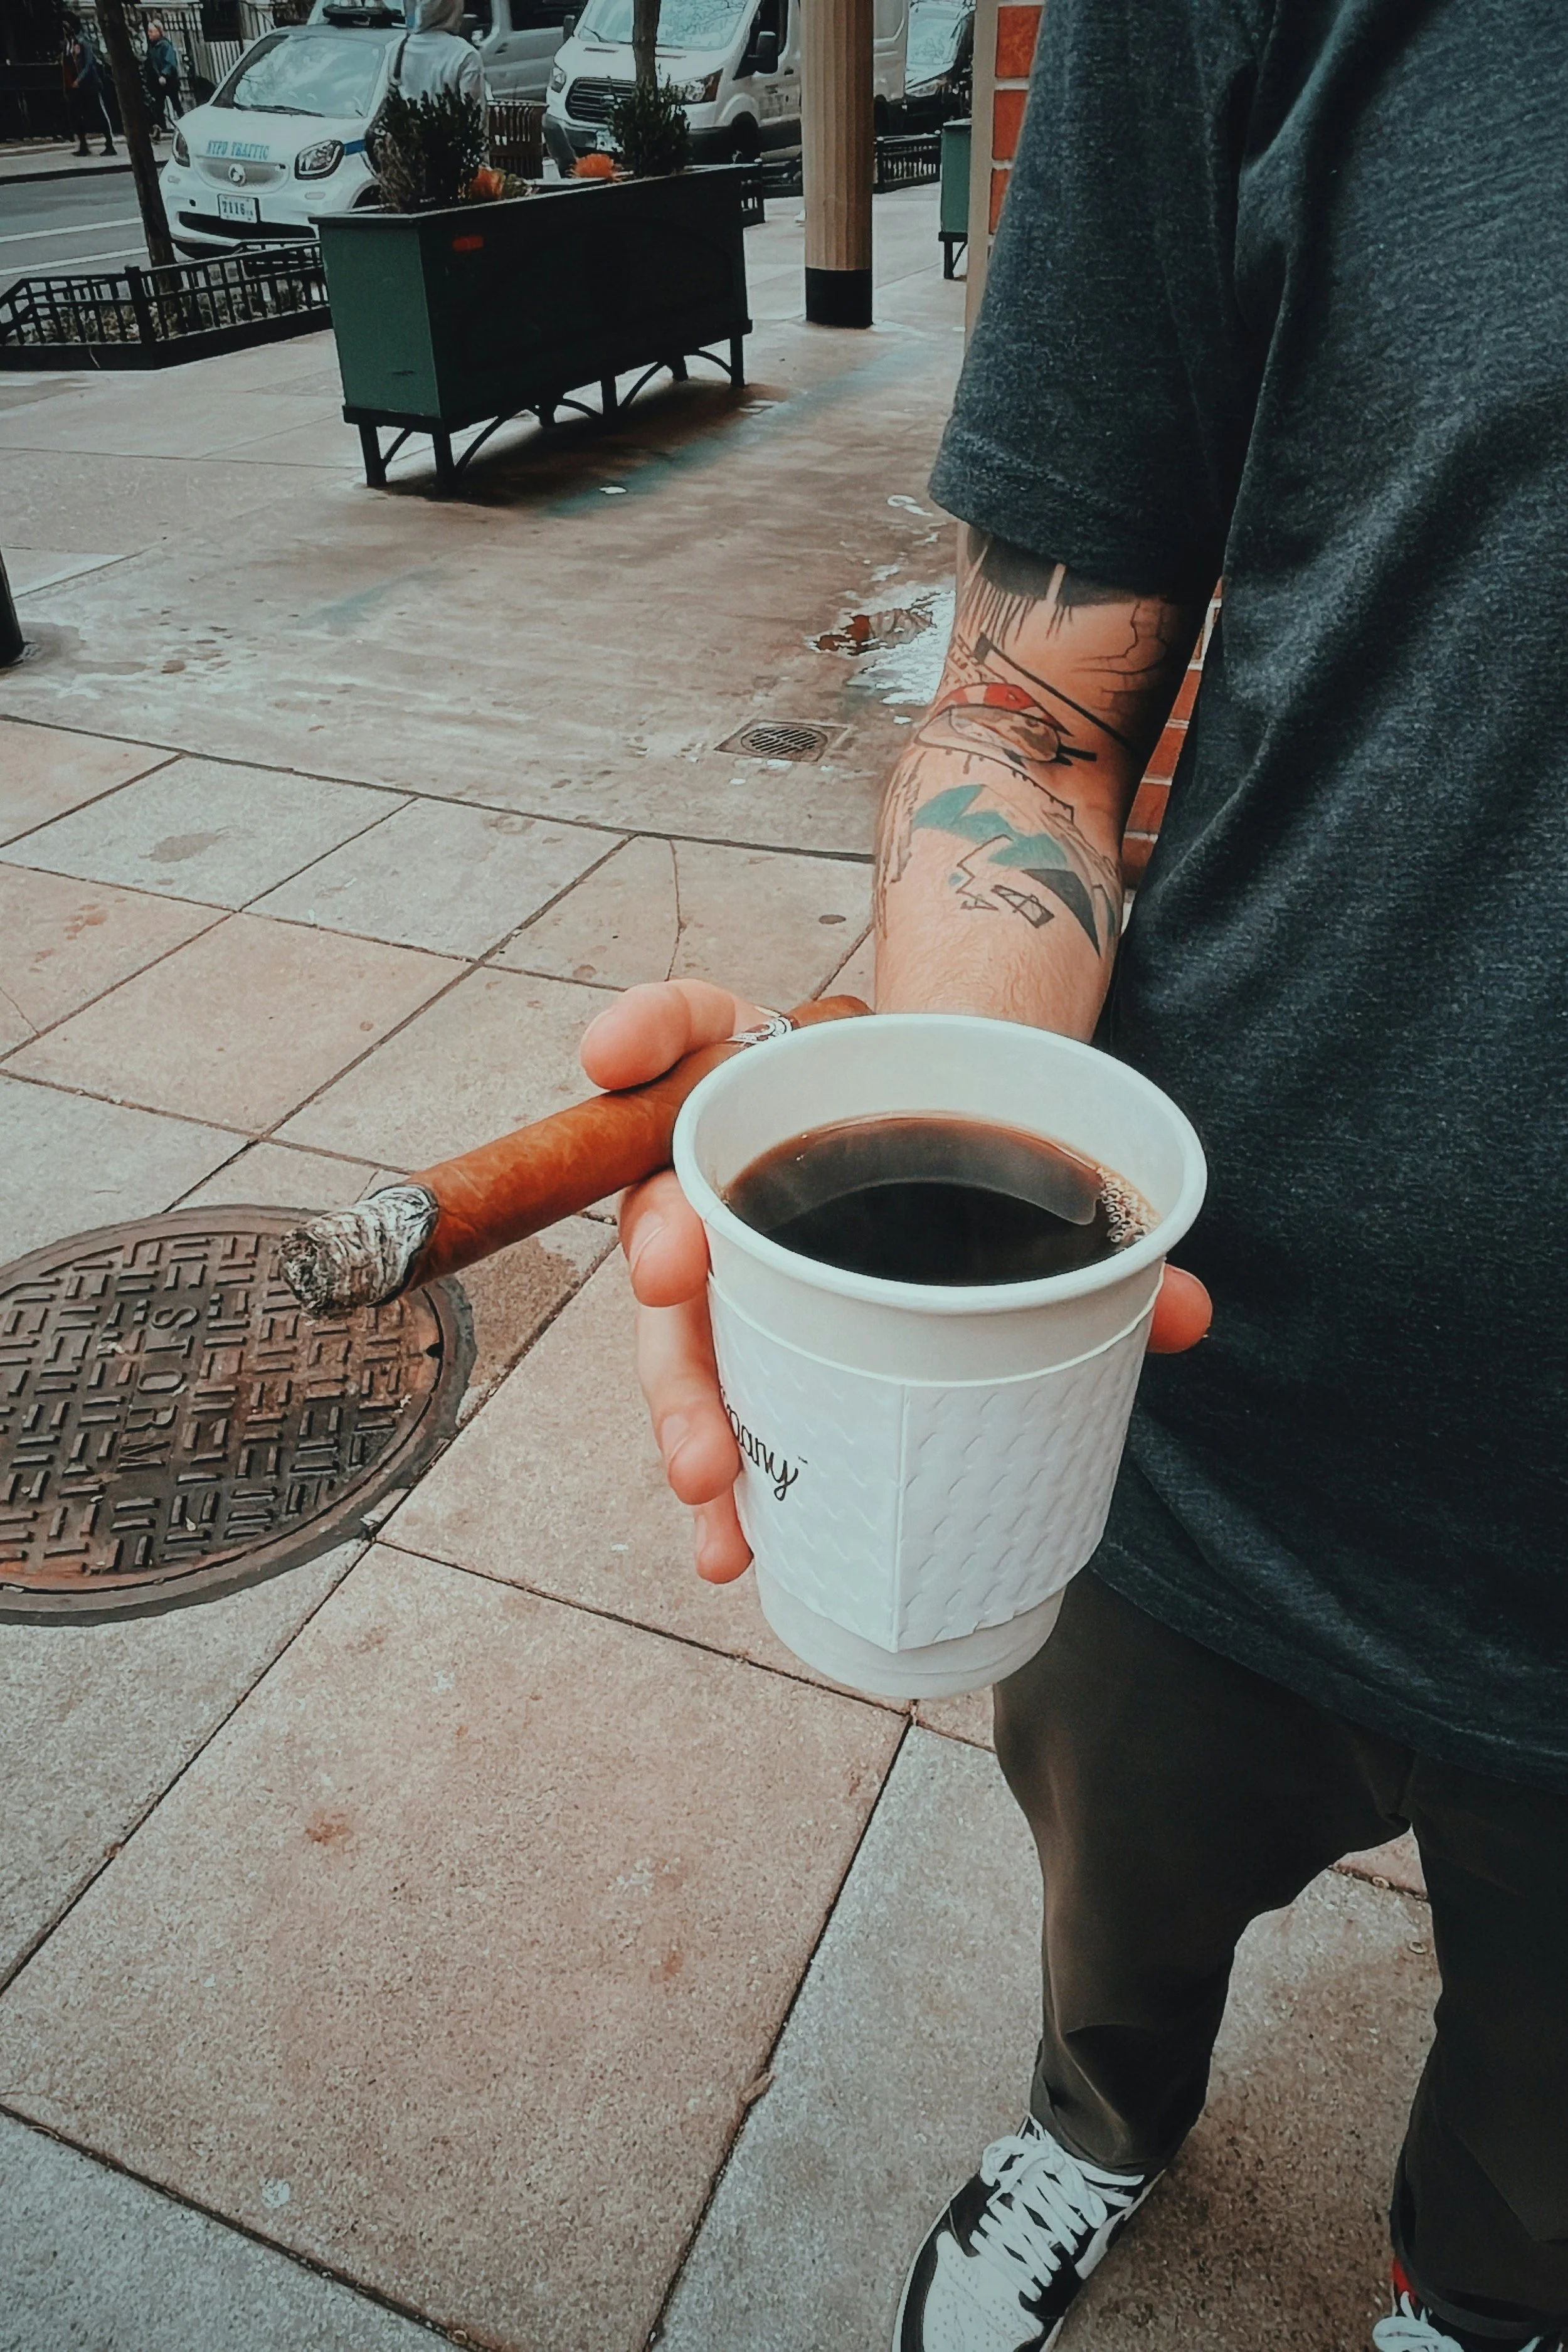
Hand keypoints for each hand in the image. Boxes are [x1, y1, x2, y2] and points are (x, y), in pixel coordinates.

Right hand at [580, 980, 1212, 1586]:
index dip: (649, 1030)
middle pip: (667, 1209)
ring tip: (709, 1489)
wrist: (967, 1150)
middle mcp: (731, 1164)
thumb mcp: (1026, 1141)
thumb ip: (1100, 1214)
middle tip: (694, 1338)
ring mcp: (728, 1253)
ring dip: (683, 1407)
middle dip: (667, 1285)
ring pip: (679, 1323)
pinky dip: (725, 1467)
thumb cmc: (969, 1132)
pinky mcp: (744, 1329)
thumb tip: (1187, 1312)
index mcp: (784, 1077)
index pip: (697, 1023)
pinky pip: (718, 1393)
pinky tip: (735, 1541)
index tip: (613, 1057)